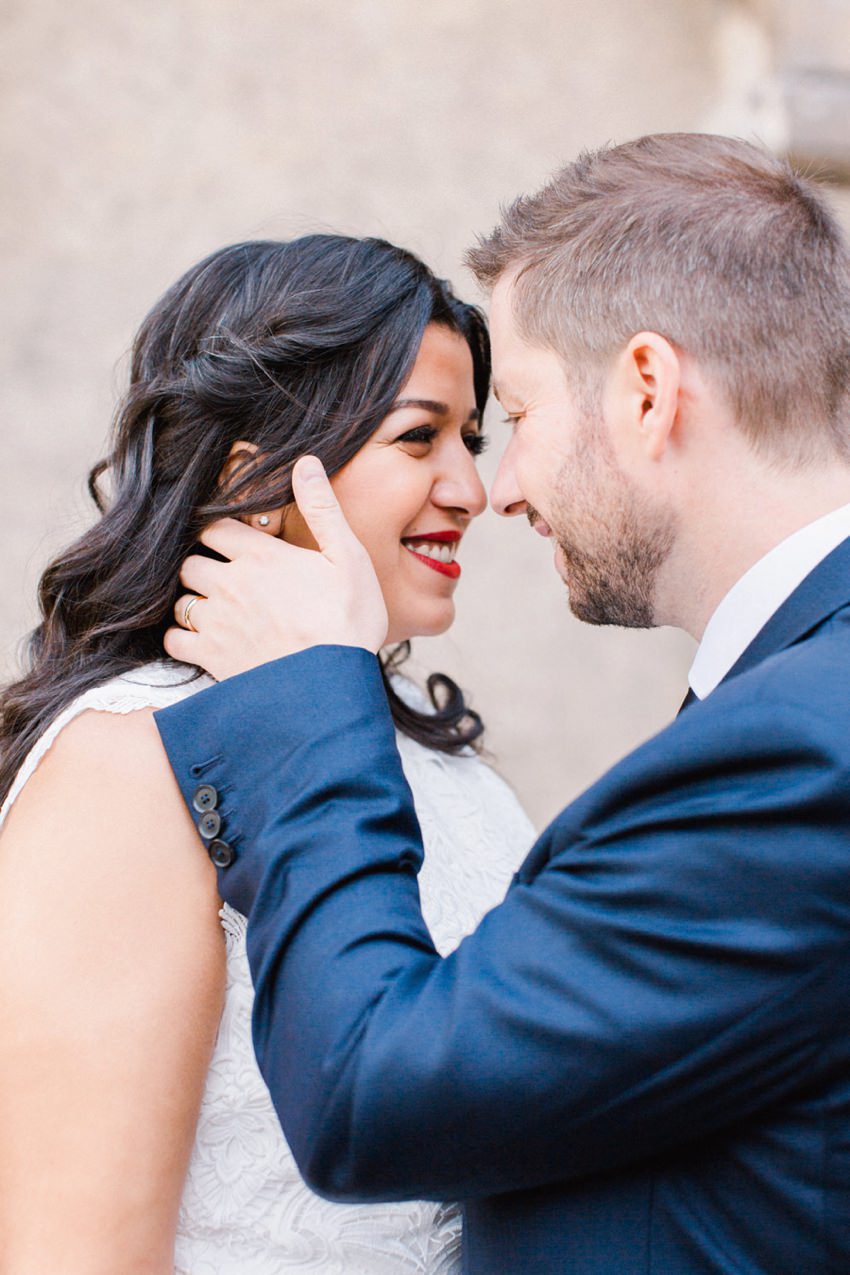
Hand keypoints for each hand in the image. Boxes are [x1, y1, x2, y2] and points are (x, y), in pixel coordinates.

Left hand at [164, 456, 387, 678]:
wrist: (332, 688)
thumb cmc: (348, 622)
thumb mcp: (348, 558)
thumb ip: (322, 509)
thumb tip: (305, 462)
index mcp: (259, 556)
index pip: (215, 527)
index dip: (220, 532)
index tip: (231, 541)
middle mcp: (229, 584)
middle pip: (190, 562)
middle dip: (202, 565)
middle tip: (223, 576)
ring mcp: (216, 621)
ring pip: (180, 600)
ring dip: (193, 601)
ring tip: (215, 609)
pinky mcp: (210, 657)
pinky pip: (174, 639)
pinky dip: (183, 637)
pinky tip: (205, 640)